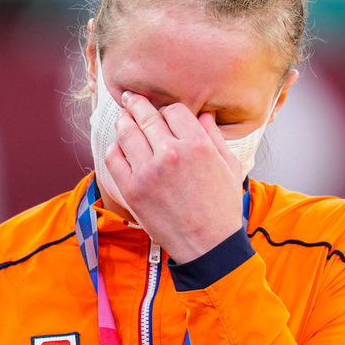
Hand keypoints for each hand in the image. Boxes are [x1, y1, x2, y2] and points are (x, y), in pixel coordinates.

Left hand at [104, 92, 243, 263]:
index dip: (168, 110)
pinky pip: (114, 157)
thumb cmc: (223, 207)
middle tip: (130, 99)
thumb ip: (215, 137)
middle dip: (136, 104)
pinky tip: (122, 148)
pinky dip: (116, 148)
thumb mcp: (230, 167)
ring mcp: (148, 171)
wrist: (209, 245)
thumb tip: (204, 115)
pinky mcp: (132, 189)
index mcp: (198, 145)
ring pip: (126, 131)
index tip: (164, 114)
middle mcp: (171, 154)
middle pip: (146, 115)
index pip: (173, 110)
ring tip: (124, 119)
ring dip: (124, 122)